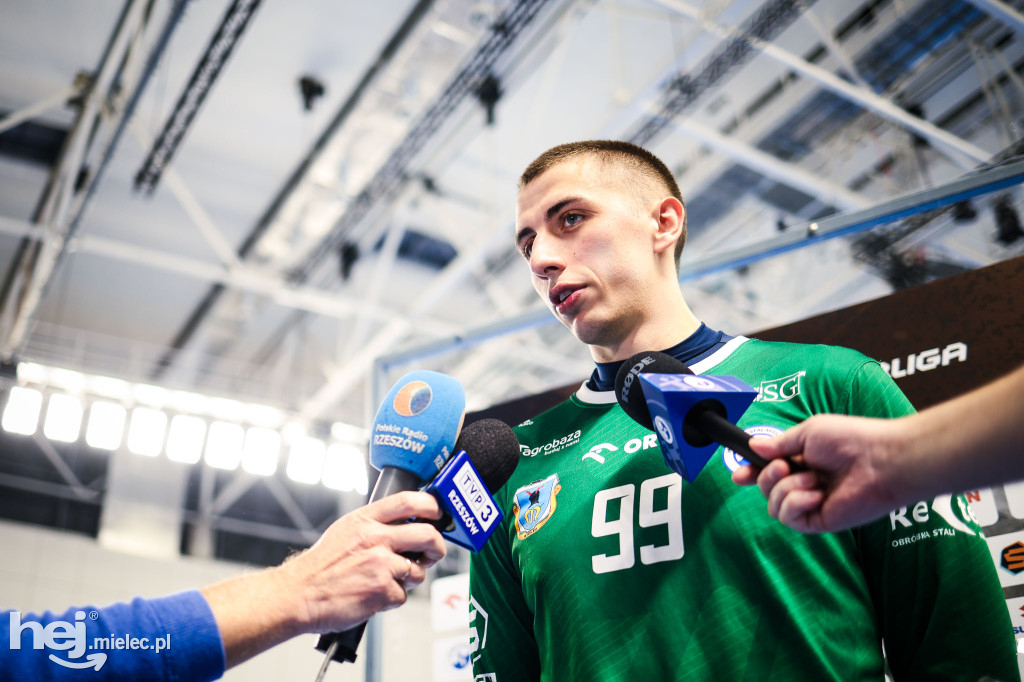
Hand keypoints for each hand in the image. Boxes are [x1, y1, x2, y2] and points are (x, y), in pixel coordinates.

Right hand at [280, 491, 446, 633]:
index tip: (437, 514)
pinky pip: (402, 595)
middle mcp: (375, 538)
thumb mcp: (346, 530)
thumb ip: (374, 525)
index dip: (431, 506)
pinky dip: (391, 599)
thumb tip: (406, 523)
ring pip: (417, 571)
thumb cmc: (321, 566)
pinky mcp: (382, 590)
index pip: (408, 501)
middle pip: (427, 534)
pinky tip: (373, 596)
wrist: (299, 594)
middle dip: (437, 546)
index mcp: (365, 520)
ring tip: (386, 581)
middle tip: (433, 553)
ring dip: (408, 579)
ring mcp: (380, 564)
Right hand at [731, 414, 905, 532]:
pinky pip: (788, 518)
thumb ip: (778, 444)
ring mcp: (812, 504)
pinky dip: (795, 503)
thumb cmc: (851, 440)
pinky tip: (815, 494)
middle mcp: (806, 484)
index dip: (751, 474)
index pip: (769, 472)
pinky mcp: (819, 521)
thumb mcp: (807, 433)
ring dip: (785, 489)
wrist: (880, 461)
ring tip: (811, 479)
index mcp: (803, 461)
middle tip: (785, 465)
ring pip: (773, 506)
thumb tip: (753, 447)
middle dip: (767, 476)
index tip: (738, 474)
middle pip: (766, 489)